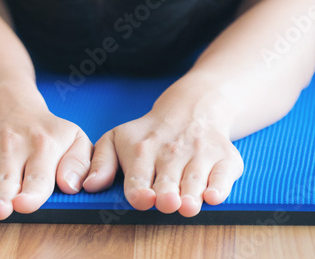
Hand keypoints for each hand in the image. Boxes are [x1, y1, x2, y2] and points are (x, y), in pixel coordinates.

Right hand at [0, 82, 92, 219]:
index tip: (24, 205)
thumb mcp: (73, 137)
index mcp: (42, 145)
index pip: (38, 177)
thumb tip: (70, 185)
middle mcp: (10, 145)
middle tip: (0, 211)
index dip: (30, 194)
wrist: (4, 104)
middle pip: (6, 180)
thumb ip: (80, 163)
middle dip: (2, 197)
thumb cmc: (43, 132)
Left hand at [82, 103, 242, 216]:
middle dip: (166, 193)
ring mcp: (200, 154)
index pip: (138, 175)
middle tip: (166, 203)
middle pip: (168, 179)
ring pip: (195, 178)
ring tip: (187, 206)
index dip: (140, 189)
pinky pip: (224, 174)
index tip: (141, 199)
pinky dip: (220, 185)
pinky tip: (213, 196)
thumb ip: (100, 163)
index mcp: (141, 150)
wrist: (192, 109)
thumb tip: (88, 185)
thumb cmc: (147, 134)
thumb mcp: (116, 139)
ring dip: (192, 193)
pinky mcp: (226, 158)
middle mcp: (171, 152)